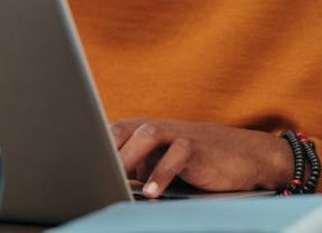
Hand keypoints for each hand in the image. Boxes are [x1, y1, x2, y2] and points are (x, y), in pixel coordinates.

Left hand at [109, 118, 293, 198]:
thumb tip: (103, 184)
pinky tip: (154, 192)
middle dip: (105, 150)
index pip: (109, 135)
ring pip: (147, 135)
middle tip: (91, 175)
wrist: (245, 155)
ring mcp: (178, 134)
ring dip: (129, 157)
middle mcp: (156, 128)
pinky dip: (163, 172)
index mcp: (141, 131)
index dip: (91, 148)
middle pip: (123, 130)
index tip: (76, 169)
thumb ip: (134, 168)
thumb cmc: (196, 163)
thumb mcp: (160, 164)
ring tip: (117, 180)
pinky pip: (178, 155)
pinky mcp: (198, 147)